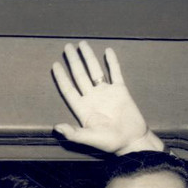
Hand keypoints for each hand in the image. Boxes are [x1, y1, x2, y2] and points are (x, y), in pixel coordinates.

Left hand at [51, 41, 163, 155]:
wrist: (132, 140)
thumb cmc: (110, 142)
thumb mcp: (89, 138)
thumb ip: (73, 133)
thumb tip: (56, 127)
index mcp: (83, 108)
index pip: (69, 89)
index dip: (61, 78)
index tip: (55, 64)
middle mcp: (92, 98)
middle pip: (80, 75)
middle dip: (73, 61)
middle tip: (67, 47)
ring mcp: (106, 93)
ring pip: (95, 71)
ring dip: (89, 58)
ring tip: (82, 44)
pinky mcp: (121, 90)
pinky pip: (115, 72)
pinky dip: (111, 62)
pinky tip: (107, 51)